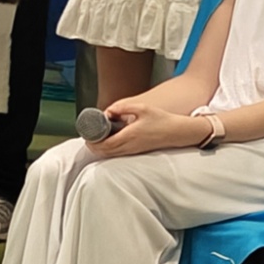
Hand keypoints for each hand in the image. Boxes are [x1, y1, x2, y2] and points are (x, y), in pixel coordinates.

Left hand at [89, 97, 207, 157]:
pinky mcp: (137, 152)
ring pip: (111, 155)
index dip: (93, 142)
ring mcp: (133, 151)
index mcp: (130, 136)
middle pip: (105, 152)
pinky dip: (110, 150)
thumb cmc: (161, 120)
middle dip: (94, 146)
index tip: (87, 136)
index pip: (106, 144)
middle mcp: (130, 146)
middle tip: (88, 137)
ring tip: (96, 139)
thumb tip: (108, 110)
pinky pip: (118, 154)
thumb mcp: (142, 108)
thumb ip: (123, 107)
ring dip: (101, 149)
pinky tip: (109, 141)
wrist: (176, 132)